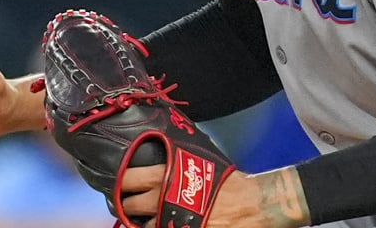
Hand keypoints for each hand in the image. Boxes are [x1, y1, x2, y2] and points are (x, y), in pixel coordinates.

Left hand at [118, 165, 310, 227]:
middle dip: (129, 206)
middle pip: (129, 206)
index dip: (122, 183)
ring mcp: (171, 220)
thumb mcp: (202, 162)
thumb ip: (179, 162)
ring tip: (149, 220)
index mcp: (165, 175)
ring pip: (142, 226)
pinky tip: (166, 225)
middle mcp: (163, 198)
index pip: (127, 178)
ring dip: (143, 223)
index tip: (123, 186)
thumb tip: (166, 155)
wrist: (253, 205)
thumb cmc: (230, 182)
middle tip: (133, 206)